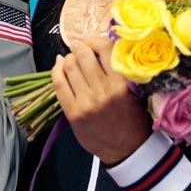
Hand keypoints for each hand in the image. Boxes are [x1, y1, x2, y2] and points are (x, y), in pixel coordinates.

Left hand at [52, 36, 151, 165]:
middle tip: (78, 46)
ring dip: (68, 58)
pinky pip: (58, 84)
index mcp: (122, 84)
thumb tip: (99, 48)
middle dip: (78, 46)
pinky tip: (59, 66)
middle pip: (83, 55)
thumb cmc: (132, 120)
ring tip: (71, 58)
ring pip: (69, 67)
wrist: (126, 150)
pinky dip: (56, 70)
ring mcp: (86, 102)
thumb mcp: (134, 93)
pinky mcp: (72, 113)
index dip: (95, 40)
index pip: (105, 49)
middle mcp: (103, 91)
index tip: (92, 41)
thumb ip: (119, 72)